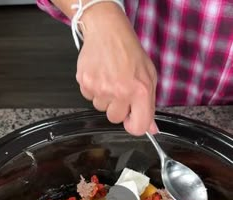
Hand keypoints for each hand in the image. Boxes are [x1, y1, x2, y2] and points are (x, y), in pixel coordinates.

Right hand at [76, 3, 157, 135]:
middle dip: (118, 107)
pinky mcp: (86, 83)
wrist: (107, 31)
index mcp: (140, 91)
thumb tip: (151, 128)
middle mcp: (120, 91)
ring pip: (101, 108)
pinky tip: (101, 75)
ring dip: (105, 98)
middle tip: (120, 89)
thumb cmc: (129, 51)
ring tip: (110, 79)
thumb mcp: (148, 77)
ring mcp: (101, 88)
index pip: (138, 128)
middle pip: (115, 119)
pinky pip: (89, 97)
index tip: (132, 118)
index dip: (134, 125)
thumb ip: (150, 105)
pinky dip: (94, 89)